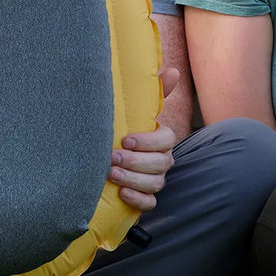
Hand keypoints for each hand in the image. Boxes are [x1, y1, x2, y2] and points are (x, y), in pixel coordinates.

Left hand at [109, 67, 179, 211]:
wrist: (103, 158)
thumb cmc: (123, 130)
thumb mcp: (134, 111)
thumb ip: (154, 91)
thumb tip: (172, 72)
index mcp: (162, 139)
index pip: (167, 140)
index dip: (148, 142)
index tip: (126, 140)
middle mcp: (162, 160)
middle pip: (161, 163)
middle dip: (136, 161)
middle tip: (112, 157)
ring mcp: (155, 180)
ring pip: (156, 183)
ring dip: (134, 179)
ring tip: (111, 174)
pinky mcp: (145, 199)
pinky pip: (150, 203)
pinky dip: (137, 199)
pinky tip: (122, 193)